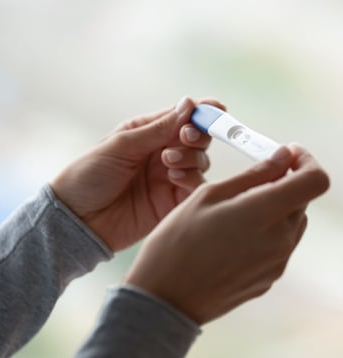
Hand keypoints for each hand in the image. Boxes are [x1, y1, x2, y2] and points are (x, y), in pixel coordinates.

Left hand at [50, 97, 225, 250]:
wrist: (78, 219)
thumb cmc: (90, 174)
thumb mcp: (121, 145)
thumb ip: (158, 129)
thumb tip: (189, 104)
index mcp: (146, 133)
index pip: (181, 118)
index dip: (201, 113)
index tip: (217, 109)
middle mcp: (161, 154)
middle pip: (197, 139)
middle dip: (197, 135)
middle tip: (184, 138)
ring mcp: (168, 178)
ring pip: (200, 162)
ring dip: (192, 157)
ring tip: (168, 162)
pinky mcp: (172, 201)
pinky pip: (195, 187)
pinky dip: (192, 179)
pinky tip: (174, 177)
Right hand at [124, 145, 328, 323]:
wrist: (166, 296)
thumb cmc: (178, 240)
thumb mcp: (209, 195)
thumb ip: (253, 174)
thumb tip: (282, 157)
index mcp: (266, 213)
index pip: (314, 180)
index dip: (306, 162)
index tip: (288, 155)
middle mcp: (280, 241)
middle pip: (301, 202)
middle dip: (284, 184)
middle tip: (252, 182)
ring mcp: (276, 264)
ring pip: (290, 224)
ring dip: (275, 209)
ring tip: (238, 212)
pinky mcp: (268, 280)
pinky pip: (278, 246)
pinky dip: (266, 232)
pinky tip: (234, 237)